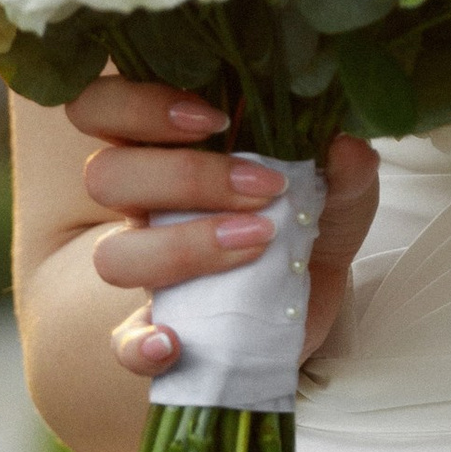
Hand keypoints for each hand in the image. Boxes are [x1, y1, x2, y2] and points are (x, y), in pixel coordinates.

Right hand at [65, 81, 380, 381]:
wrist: (316, 301)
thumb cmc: (308, 224)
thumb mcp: (339, 191)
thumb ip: (344, 167)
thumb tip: (345, 146)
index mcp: (168, 151)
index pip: (104, 107)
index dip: (139, 105)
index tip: (217, 120)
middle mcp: (144, 206)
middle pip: (105, 175)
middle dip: (186, 177)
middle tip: (264, 189)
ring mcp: (148, 271)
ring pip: (111, 255)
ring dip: (182, 248)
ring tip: (257, 245)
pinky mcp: (161, 330)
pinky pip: (122, 343)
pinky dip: (139, 346)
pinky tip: (174, 343)